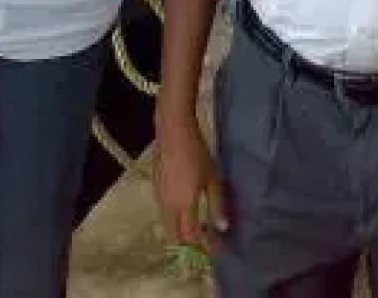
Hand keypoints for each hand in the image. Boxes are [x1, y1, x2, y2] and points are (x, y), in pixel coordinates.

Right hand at [153, 117, 228, 251]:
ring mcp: (159, 197)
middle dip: (189, 243)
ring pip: (167, 225)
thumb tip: (222, 227)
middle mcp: (168, 206)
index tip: (216, 246)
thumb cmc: (197, 153)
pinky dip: (174, 218)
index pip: (192, 236)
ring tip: (197, 224)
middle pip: (175, 236)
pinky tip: (186, 208)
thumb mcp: (212, 178)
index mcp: (184, 205)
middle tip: (205, 239)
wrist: (173, 131)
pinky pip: (163, 212)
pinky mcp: (155, 188)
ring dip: (181, 230)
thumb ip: (217, 204)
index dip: (204, 244)